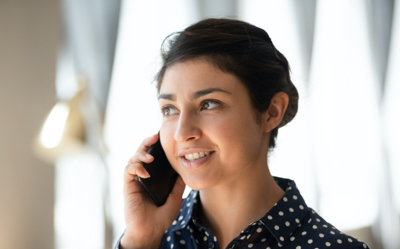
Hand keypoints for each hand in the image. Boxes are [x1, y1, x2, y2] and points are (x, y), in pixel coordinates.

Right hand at [120, 134, 184, 248]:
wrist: (150, 231)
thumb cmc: (161, 218)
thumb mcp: (175, 199)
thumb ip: (178, 185)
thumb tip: (184, 171)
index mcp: (152, 178)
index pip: (151, 158)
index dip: (154, 147)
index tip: (162, 139)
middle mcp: (142, 177)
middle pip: (140, 153)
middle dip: (146, 143)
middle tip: (154, 137)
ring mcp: (134, 181)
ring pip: (132, 159)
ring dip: (140, 154)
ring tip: (150, 157)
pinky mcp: (128, 186)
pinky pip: (128, 171)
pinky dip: (136, 167)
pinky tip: (145, 171)